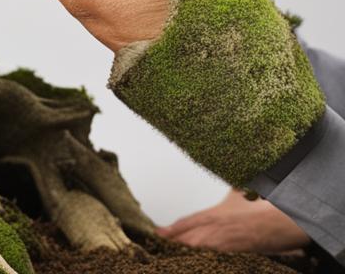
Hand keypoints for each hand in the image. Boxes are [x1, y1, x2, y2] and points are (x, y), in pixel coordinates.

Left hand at [157, 189, 310, 253]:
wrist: (281, 222)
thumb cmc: (261, 207)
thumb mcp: (238, 193)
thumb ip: (228, 191)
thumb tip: (227, 184)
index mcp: (213, 214)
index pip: (186, 223)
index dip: (170, 230)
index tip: (158, 232)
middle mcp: (215, 229)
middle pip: (187, 239)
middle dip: (173, 241)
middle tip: (160, 244)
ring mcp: (224, 244)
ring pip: (198, 248)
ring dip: (185, 248)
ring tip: (172, 250)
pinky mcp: (234, 253)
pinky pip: (213, 255)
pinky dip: (202, 254)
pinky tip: (194, 255)